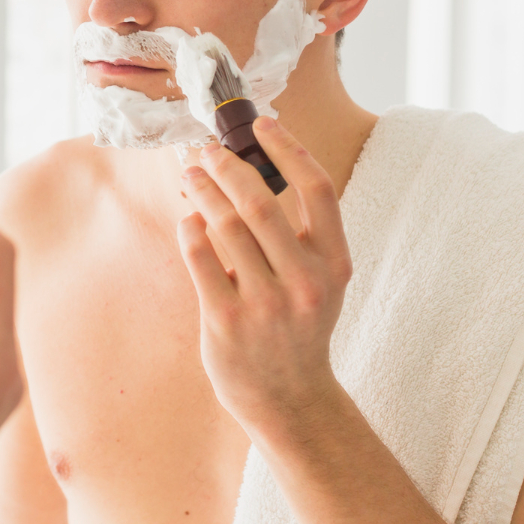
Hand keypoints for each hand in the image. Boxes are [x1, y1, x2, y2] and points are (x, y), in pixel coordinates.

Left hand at [177, 117, 352, 431]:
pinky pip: (199, 257)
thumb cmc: (299, 327)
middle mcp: (305, 282)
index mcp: (335, 264)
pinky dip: (190, 229)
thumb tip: (252, 167)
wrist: (290, 399)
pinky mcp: (226, 321)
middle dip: (227, 165)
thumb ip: (298, 234)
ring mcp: (266, 304)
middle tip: (206, 150)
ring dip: (202, 190)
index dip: (288, 148)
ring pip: (225, 224)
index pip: (318, 189)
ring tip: (190, 176)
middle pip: (261, 200)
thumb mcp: (319, 280)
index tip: (261, 124)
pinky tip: (189, 219)